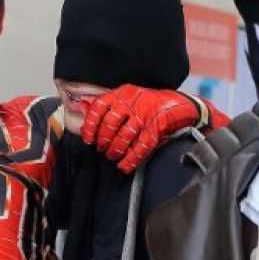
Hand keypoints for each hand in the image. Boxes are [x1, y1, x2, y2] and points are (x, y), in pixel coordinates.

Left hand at [81, 86, 205, 172]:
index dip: (90, 125)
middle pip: (109, 125)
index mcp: (122, 93)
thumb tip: (82, 110)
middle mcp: (132, 103)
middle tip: (101, 148)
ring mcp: (144, 116)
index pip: (99, 107)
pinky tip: (124, 166)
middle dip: (102, 141)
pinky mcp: (155, 130)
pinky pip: (139, 148)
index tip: (88, 138)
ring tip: (111, 155)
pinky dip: (130, 160)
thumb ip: (106, 104)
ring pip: (123, 138)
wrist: (176, 104)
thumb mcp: (125, 97)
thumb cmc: (146, 102)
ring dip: (114, 150)